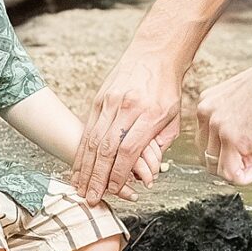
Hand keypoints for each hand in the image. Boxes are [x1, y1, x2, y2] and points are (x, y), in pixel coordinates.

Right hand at [72, 46, 185, 200]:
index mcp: (150, 113)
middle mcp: (127, 107)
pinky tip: (77, 166)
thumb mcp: (173, 116)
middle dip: (97, 177)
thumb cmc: (167, 88)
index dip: (119, 173)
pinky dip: (82, 150)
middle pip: (107, 148)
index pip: (130, 149)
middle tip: (90, 197)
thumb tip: (148, 172)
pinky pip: (88, 128)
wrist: (155, 53)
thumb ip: (160, 145)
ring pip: (93, 139)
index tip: (113, 190)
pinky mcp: (100, 98)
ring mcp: (110, 102)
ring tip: (79, 187)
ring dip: (85, 167)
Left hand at [195, 51, 251, 186]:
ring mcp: (217, 125)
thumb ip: (233, 120)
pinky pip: (230, 171)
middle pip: (207, 156)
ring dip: (240, 170)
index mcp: (206, 103)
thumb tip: (238, 147)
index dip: (226, 152)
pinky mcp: (232, 137)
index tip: (248, 150)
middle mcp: (206, 113)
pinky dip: (243, 178)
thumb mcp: (242, 101)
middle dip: (232, 162)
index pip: (204, 141)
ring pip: (216, 167)